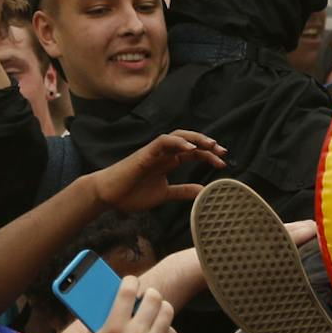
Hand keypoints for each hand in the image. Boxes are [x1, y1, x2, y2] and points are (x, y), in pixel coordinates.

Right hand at [89, 130, 224, 212]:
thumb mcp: (164, 194)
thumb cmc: (131, 194)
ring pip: (178, 136)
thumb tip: (203, 191)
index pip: (193, 153)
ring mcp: (154, 152)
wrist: (108, 195)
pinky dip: (177, 142)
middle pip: (189, 141)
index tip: (223, 163)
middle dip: (207, 144)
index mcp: (168, 162)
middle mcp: (163, 153)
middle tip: (223, 152)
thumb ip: (182, 191)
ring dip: (196, 139)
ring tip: (211, 145)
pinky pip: (162, 142)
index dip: (209, 155)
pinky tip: (189, 149)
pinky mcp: (145, 153)